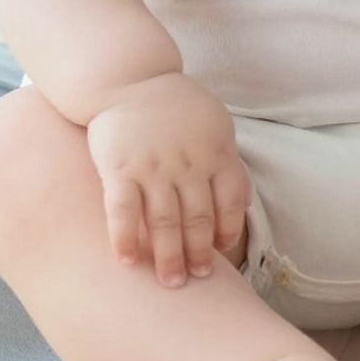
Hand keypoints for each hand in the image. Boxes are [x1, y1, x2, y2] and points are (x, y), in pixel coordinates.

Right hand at [86, 72, 250, 284]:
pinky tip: (128, 262)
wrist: (129, 77)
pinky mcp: (119, 169)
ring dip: (169, 256)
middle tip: (198, 278)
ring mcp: (152, 167)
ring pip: (164, 222)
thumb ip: (226, 159)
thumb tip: (240, 202)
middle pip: (198, 218)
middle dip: (200, 254)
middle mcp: (186, 162)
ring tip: (171, 282)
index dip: (228, 230)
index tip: (221, 250)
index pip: (230, 200)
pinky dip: (126, 239)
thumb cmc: (175, 105)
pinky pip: (122, 211)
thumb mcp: (214, 122)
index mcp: (214, 150)